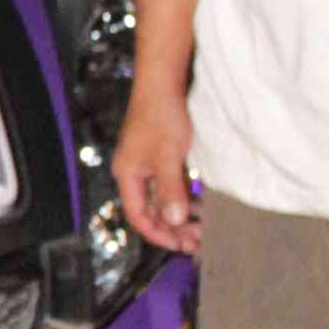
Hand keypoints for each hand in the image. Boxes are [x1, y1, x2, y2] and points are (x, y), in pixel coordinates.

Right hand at [112, 84, 200, 253]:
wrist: (162, 83)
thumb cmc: (161, 117)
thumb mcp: (168, 158)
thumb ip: (170, 191)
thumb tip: (174, 221)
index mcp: (127, 175)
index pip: (139, 216)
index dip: (158, 234)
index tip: (181, 245)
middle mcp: (134, 172)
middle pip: (149, 210)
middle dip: (171, 228)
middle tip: (195, 241)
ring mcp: (147, 164)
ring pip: (161, 199)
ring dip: (178, 215)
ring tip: (200, 228)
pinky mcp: (160, 155)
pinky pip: (169, 185)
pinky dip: (182, 198)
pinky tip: (199, 205)